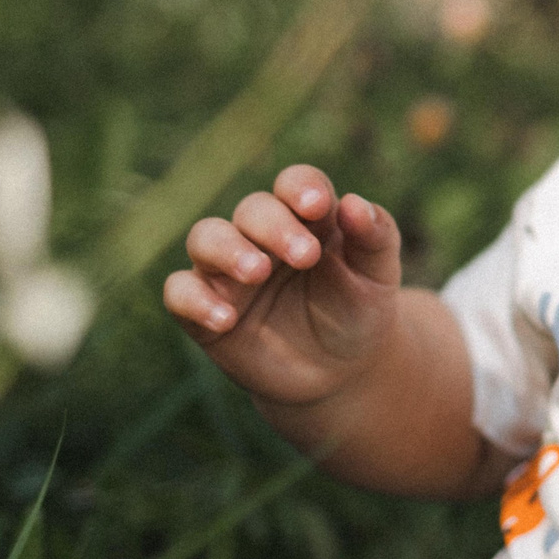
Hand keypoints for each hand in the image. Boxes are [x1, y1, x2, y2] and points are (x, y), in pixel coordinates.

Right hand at [163, 165, 402, 409]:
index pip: (295, 183)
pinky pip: (180, 293)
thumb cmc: (357, 313)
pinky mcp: (204, 311)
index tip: (317, 206)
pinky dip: (195, 300)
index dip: (301, 187)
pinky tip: (224, 318)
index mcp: (306, 218)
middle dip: (274, 226)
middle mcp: (261, 236)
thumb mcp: (378, 278)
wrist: (339, 375)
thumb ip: (375, 238)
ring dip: (227, 250)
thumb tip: (356, 204)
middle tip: (304, 255)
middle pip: (252, 209)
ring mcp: (227, 271)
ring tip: (256, 273)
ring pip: (205, 238)